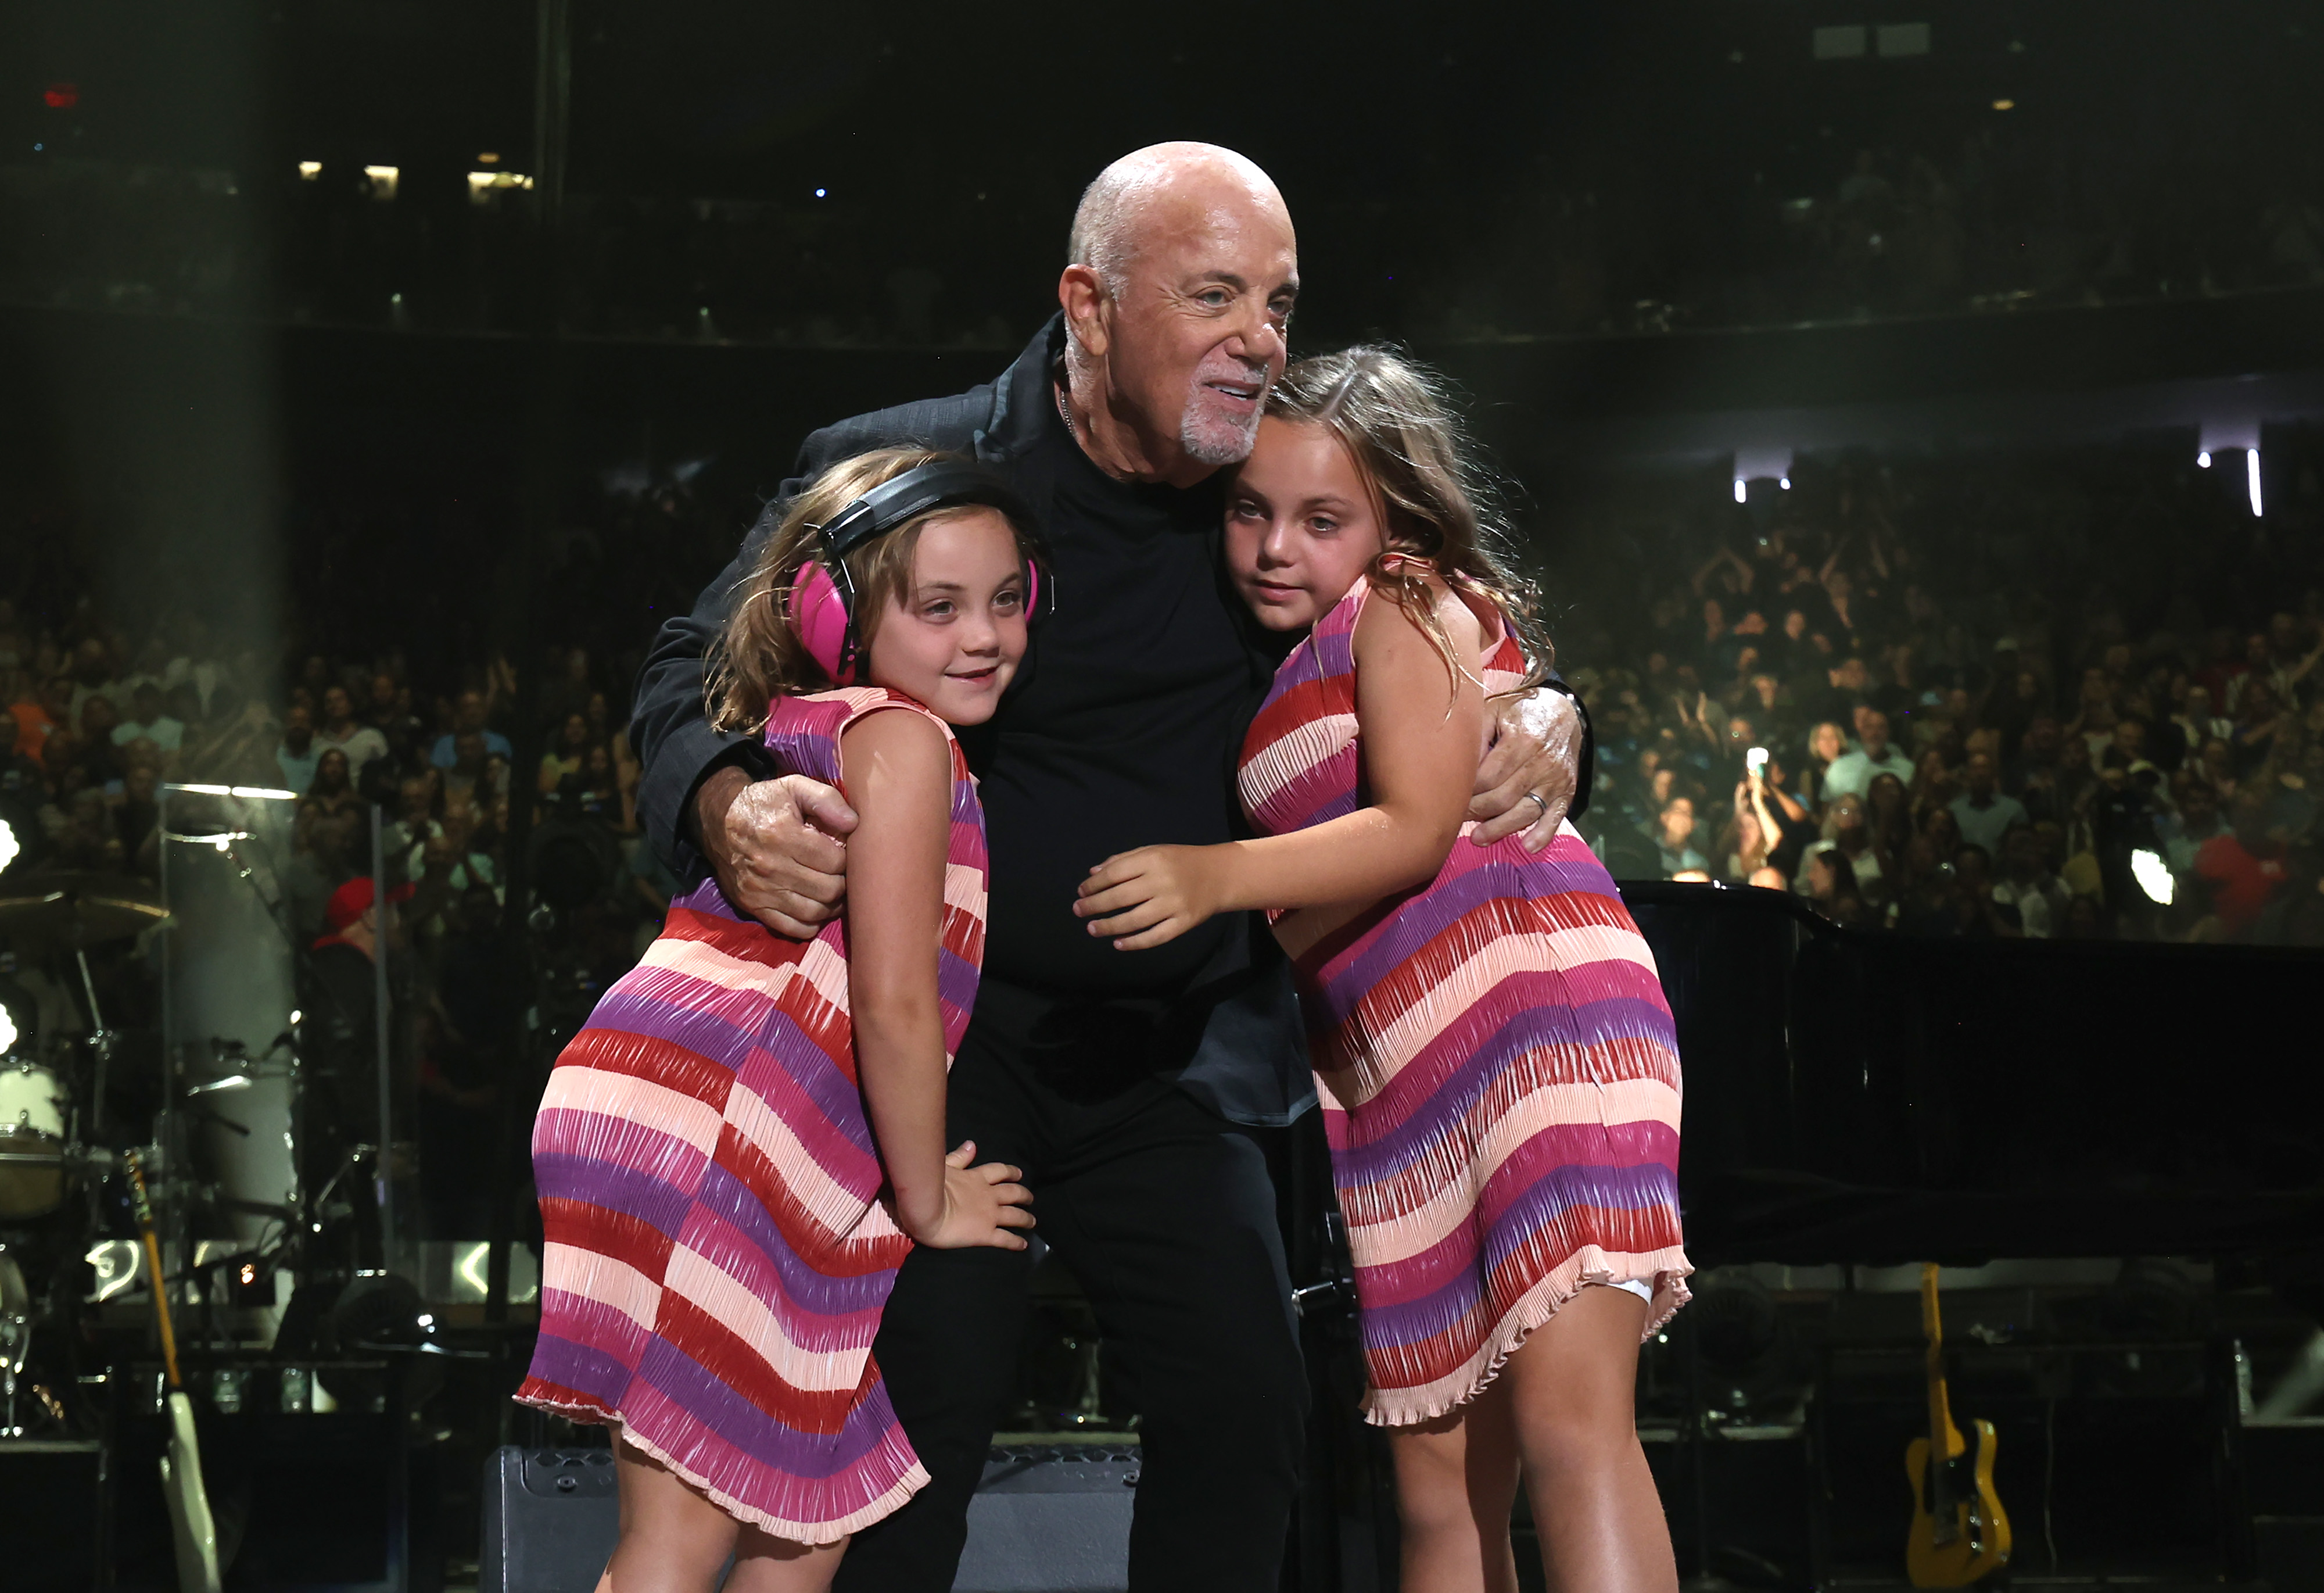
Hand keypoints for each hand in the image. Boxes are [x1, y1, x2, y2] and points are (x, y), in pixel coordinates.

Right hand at [695, 767, 855, 937]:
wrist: (718, 820)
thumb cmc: (764, 803)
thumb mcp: (794, 787)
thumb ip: (827, 800)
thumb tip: (853, 823)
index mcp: (783, 834)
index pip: (835, 861)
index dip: (847, 859)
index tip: (844, 853)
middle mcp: (770, 866)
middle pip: (828, 890)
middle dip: (843, 883)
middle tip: (842, 874)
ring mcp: (760, 890)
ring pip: (814, 912)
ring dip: (831, 906)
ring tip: (833, 891)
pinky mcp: (752, 906)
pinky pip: (791, 928)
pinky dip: (810, 924)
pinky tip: (815, 908)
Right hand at [904, 1142, 1034, 1250]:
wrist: (925, 1209)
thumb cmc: (929, 1186)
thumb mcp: (944, 1166)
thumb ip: (959, 1157)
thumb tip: (972, 1145)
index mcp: (976, 1178)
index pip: (999, 1172)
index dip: (1011, 1172)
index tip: (1018, 1174)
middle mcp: (988, 1195)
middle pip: (1013, 1193)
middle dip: (1024, 1195)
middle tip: (1030, 1199)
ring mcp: (989, 1215)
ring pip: (1015, 1215)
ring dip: (1025, 1218)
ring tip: (1032, 1222)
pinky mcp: (986, 1234)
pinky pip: (1006, 1239)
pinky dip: (1016, 1242)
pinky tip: (1023, 1244)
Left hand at [1075, 844, 1224, 949]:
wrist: (1220, 875)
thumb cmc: (1180, 861)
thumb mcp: (1153, 851)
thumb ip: (1123, 861)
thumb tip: (1093, 874)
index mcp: (1153, 859)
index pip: (1114, 874)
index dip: (1094, 885)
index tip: (1081, 892)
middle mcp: (1162, 881)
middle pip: (1120, 897)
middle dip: (1094, 905)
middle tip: (1078, 911)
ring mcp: (1174, 904)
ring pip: (1134, 920)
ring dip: (1109, 926)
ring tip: (1092, 929)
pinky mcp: (1184, 922)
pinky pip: (1156, 936)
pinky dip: (1135, 942)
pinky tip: (1118, 944)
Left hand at [1469, 688, 1580, 850]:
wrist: (1562, 712)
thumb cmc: (1519, 712)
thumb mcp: (1494, 710)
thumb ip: (1476, 734)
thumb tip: (1458, 765)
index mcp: (1521, 739)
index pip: (1488, 776)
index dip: (1467, 791)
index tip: (1450, 798)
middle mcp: (1541, 762)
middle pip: (1503, 798)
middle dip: (1477, 812)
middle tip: (1457, 818)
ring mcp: (1555, 779)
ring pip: (1526, 812)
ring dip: (1501, 829)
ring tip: (1478, 839)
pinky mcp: (1567, 791)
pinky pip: (1556, 817)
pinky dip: (1543, 834)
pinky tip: (1527, 846)